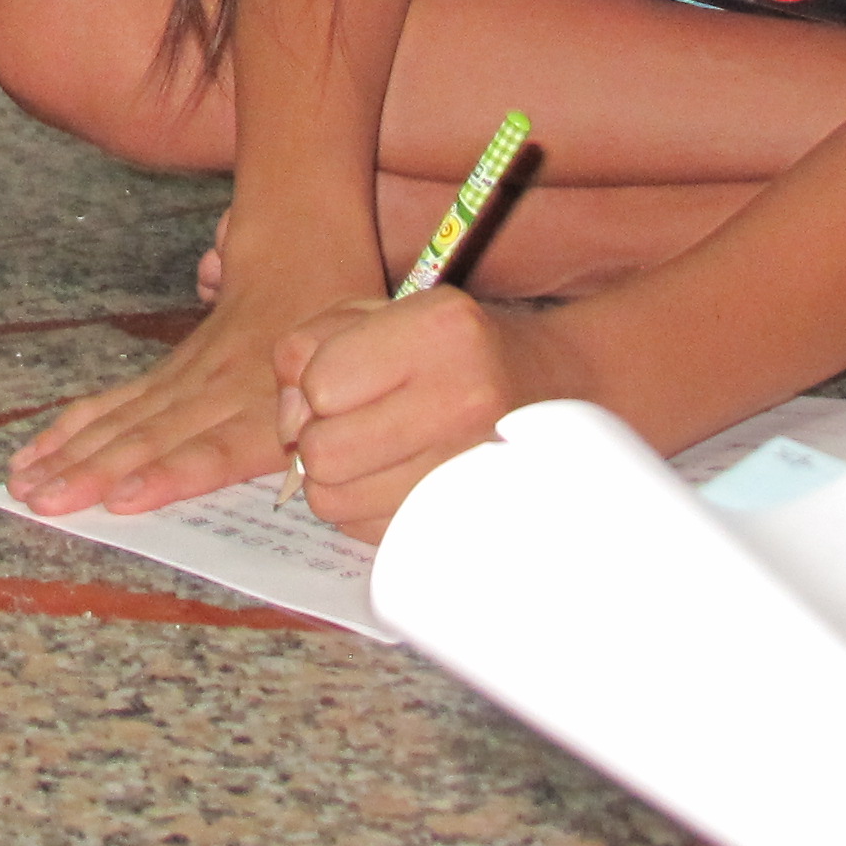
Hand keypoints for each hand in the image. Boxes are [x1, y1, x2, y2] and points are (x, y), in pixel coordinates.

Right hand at [10, 269, 379, 517]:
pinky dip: (76, 426)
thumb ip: (329, 426)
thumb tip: (300, 482)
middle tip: (42, 503)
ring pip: (124, 419)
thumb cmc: (344, 329)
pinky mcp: (173, 368)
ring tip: (24, 483)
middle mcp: (222, 389)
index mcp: (272, 401)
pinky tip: (37, 450)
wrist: (306, 246)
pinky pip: (118, 400)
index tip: (125, 498)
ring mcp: (191, 376)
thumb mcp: (357, 369)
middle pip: (151, 436)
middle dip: (94, 472)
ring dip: (72, 454)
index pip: (216, 446)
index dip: (173, 472)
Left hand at [278, 284, 574, 535]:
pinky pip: (368, 533)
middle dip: (318, 439)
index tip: (344, 380)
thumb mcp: (381, 312)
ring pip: (337, 503)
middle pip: (322, 454)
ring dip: (337, 480)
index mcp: (440, 330)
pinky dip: (366, 510)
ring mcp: (474, 467)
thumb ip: (309, 346)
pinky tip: (397, 478)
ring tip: (374, 451)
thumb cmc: (450, 345)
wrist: (558, 388)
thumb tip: (287, 423)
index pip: (319, 383)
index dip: (312, 386)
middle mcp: (465, 398)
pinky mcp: (471, 518)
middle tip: (350, 423)